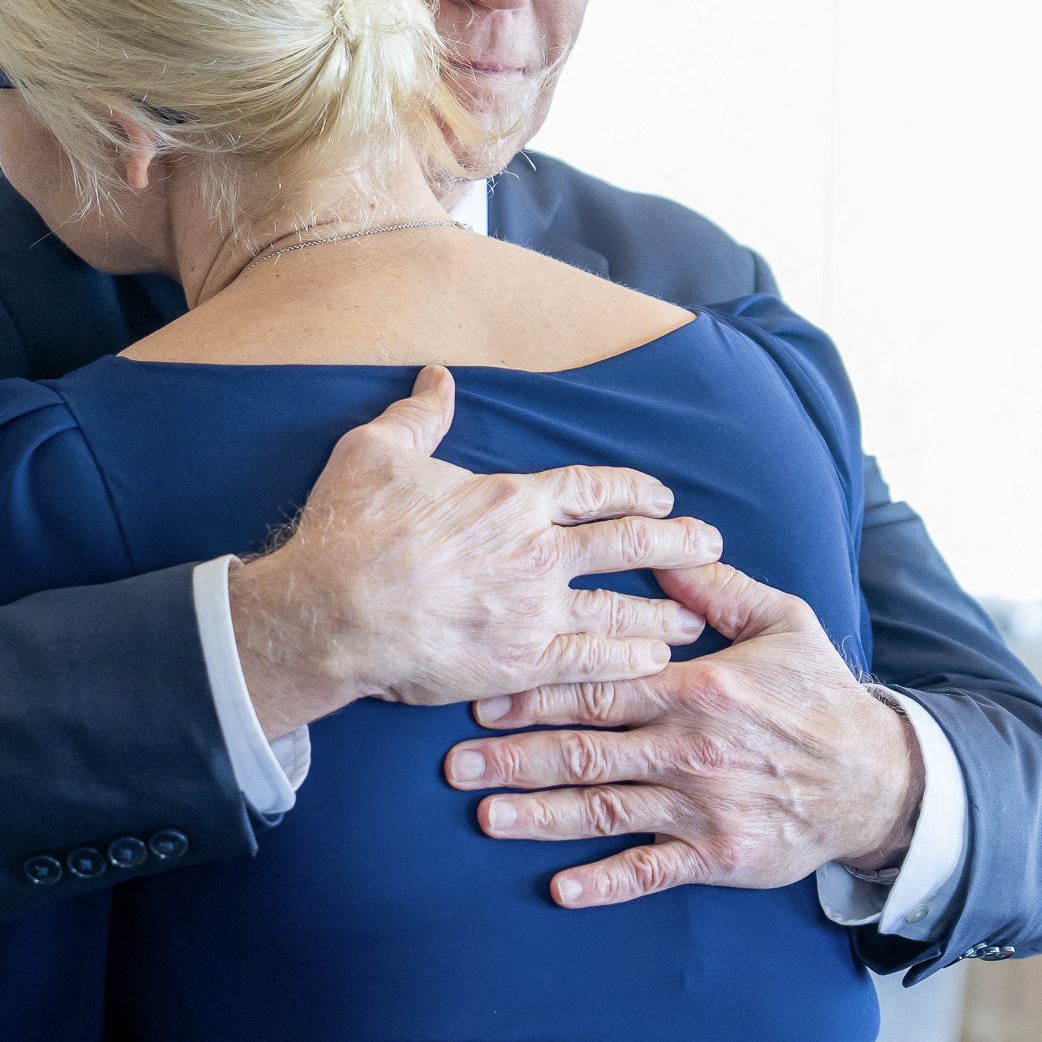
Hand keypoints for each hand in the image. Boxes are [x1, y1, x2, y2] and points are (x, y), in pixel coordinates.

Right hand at [229, 366, 721, 736]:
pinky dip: (629, 659)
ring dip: (663, 610)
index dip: (632, 490)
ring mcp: (534, 611)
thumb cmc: (349, 530)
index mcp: (510, 500)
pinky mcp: (520, 663)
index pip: (592, 488)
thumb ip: (419, 415)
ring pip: (620, 607)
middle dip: (676, 541)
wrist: (330, 611)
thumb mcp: (375, 450)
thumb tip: (438, 377)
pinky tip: (655, 661)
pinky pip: (592, 662)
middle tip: (710, 542)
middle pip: (628, 543)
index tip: (659, 495)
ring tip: (696, 614)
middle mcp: (536, 552)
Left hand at [444, 560, 923, 907]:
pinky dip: (608, 882)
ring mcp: (704, 808)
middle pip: (586, 750)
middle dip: (514, 756)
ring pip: (606, 810)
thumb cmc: (821, 695)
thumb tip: (664, 549)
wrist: (878, 779)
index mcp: (700, 689)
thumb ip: (716, 590)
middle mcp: (693, 749)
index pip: (601, 688)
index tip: (479, 698)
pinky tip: (561, 889)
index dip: (535, 693)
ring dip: (541, 815)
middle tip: (453, 763)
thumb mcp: (782, 622)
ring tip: (483, 815)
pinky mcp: (719, 857)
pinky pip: (653, 872)